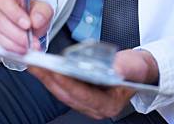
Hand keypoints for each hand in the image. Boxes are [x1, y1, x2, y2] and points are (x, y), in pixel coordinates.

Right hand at [0, 0, 53, 53]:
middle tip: (30, 42)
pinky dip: (8, 50)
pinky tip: (20, 51)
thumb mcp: (43, 8)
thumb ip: (42, 12)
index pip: (5, 2)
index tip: (28, 25)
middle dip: (16, 34)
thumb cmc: (32, 12)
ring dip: (13, 44)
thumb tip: (36, 20)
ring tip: (28, 48)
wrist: (28, 22)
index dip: (15, 14)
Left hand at [29, 49, 158, 119]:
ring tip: (36, 65)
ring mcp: (87, 103)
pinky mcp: (81, 96)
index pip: (84, 96)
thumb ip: (126, 67)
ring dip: (48, 79)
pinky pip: (63, 89)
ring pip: (62, 94)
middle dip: (51, 80)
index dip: (69, 84)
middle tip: (38, 66)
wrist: (137, 70)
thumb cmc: (136, 69)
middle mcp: (96, 108)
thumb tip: (115, 69)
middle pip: (68, 96)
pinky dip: (54, 78)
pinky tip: (45, 69)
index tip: (56, 72)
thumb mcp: (135, 65)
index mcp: (110, 104)